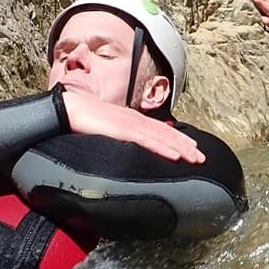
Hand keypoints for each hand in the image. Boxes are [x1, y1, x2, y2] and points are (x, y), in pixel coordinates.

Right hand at [60, 90, 205, 162]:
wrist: (67, 109)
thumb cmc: (80, 120)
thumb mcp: (104, 130)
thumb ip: (115, 137)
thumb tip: (122, 148)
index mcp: (130, 119)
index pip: (159, 129)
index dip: (177, 138)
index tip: (190, 147)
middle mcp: (135, 119)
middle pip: (166, 133)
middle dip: (186, 145)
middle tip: (201, 157)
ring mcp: (131, 124)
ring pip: (162, 137)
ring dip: (182, 148)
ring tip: (196, 159)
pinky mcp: (124, 130)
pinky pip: (148, 141)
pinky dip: (164, 148)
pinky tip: (176, 156)